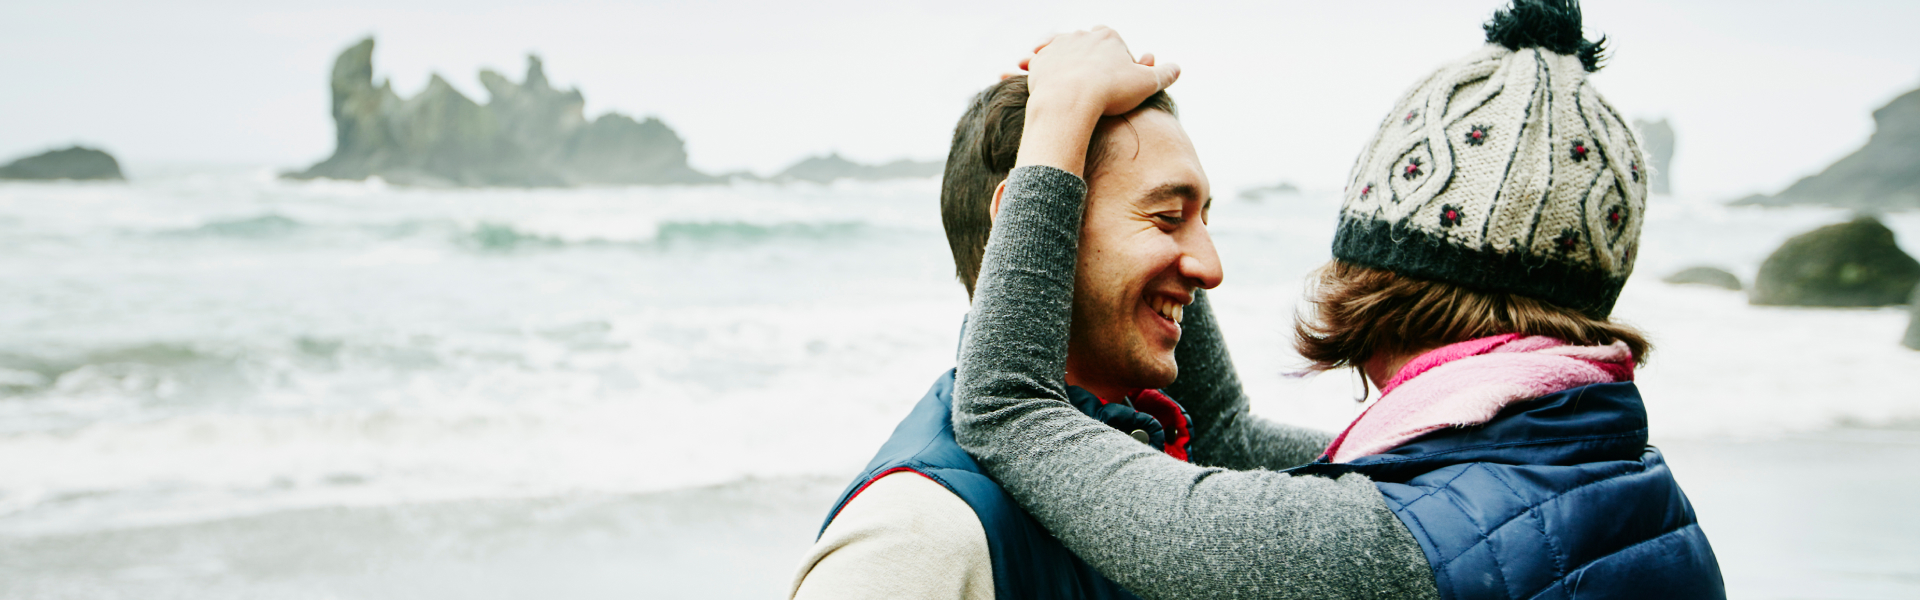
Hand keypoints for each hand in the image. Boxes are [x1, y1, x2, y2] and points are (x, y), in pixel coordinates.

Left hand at [1021, 26, 1179, 117]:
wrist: (1069, 101)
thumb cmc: (1110, 92)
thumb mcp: (1147, 84)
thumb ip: (1164, 74)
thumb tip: (1177, 68)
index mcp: (1108, 36)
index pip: (1117, 47)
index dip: (1120, 65)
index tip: (1120, 84)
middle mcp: (1081, 35)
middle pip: (1091, 49)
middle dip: (1095, 65)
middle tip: (1098, 89)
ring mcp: (1058, 46)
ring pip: (1066, 54)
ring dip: (1069, 67)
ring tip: (1074, 88)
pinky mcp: (1039, 61)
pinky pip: (1041, 63)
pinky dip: (1044, 71)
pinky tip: (1051, 84)